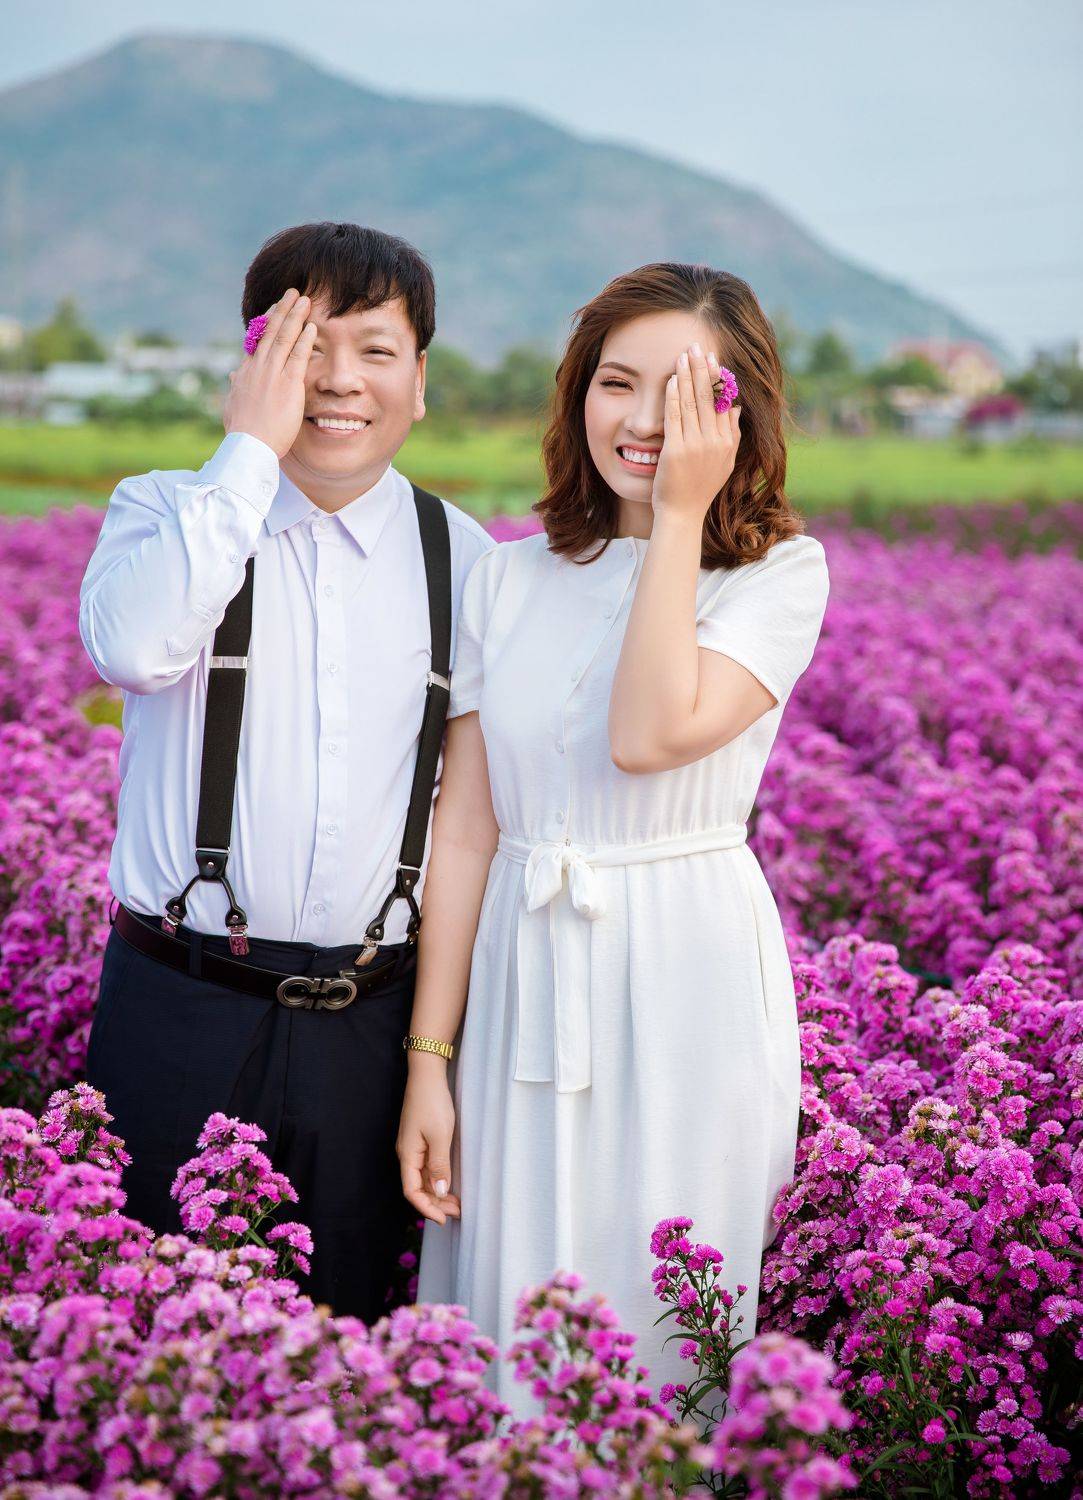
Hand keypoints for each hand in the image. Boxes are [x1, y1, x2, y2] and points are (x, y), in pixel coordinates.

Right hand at [223, 288, 317, 458]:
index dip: (268, 324)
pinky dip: (305, 339)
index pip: (258, 342)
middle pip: (270, 332)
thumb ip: (236, 389)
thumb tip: (234, 377)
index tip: (275, 310)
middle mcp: (257, 368)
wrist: (248, 446)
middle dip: (282, 310)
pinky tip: (312, 326)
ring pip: (284, 338)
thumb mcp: (233, 406)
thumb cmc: (242, 432)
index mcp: (245, 373)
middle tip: (293, 293)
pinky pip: (297, 356)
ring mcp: (272, 374)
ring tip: (304, 299)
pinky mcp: (288, 385)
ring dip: (295, 316)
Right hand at [397, 1066, 460, 1224]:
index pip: (412, 1192)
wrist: (427, 1075)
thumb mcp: (440, 1135)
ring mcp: (413, 1147)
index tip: (443, 1219)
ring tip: (457, 1203)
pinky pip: (426, 1167)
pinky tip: (449, 1183)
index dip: (426, 1208)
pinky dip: (438, 1179)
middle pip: (417, 1188)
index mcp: (407, 1155)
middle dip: (435, 1204)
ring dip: (438, 1193)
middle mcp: (407, 1154)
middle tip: (457, 1213)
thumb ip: (439, 1165)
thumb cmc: (432, 1103)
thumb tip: (439, 1192)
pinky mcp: (420, 1140)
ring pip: (423, 1179)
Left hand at [651, 343, 741, 527]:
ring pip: (692, 403)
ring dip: (687, 376)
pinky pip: (675, 417)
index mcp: (727, 443)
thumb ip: (732, 433)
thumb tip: (737, 405)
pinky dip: (673, 396)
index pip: (724, 402)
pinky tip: (671, 380)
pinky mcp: (676, 451)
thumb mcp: (724, 462)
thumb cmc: (699, 489)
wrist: (682, 515)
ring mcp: (696, 446)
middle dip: (702, 369)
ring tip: (683, 355)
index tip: (712, 358)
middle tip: (697, 346)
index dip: (717, 378)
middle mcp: (715, 442)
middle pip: (709, 398)